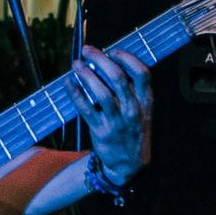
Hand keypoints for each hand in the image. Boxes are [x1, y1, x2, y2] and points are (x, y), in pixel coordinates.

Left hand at [67, 46, 151, 186]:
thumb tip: (109, 63)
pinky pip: (85, 108)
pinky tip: (69, 83)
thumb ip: (132, 91)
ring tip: (76, 64)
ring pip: (100, 91)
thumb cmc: (133, 130)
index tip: (113, 51)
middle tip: (88, 50)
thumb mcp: (143, 111)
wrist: (130, 164)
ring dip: (86, 74)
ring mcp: (117, 121)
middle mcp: (133, 110)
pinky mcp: (101, 130)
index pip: (142, 73)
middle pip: (118, 78)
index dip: (127, 58)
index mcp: (146, 102)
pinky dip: (75, 93)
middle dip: (100, 60)